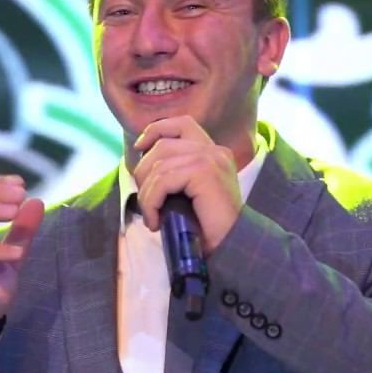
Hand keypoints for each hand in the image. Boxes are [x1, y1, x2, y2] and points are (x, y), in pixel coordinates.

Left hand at [132, 116, 242, 254]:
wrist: (232, 248)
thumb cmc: (209, 229)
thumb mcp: (189, 195)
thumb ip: (175, 173)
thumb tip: (141, 161)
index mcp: (214, 153)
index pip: (181, 124)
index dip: (155, 130)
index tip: (139, 147)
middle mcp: (215, 151)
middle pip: (163, 145)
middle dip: (144, 173)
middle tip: (147, 204)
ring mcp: (211, 159)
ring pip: (159, 165)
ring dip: (147, 195)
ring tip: (153, 217)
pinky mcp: (205, 172)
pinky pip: (163, 180)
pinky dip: (152, 202)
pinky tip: (156, 221)